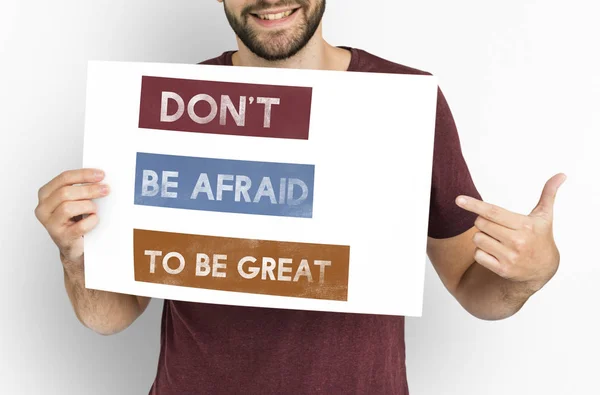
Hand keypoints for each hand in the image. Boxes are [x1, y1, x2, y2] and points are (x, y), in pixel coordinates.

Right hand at [35, 169, 109, 268]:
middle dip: (89, 189)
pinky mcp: (61, 237)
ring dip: (88, 206)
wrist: (74, 246)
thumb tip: (100, 179)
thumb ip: (81, 188)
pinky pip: (79, 226)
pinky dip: (91, 221)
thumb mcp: (75, 200)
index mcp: (46, 194)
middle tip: (106, 189)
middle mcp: (43, 208)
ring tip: (94, 210)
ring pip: (68, 207)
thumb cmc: (75, 220)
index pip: (64, 178)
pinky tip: (94, 220)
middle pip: (66, 192)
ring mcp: (50, 224)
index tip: (101, 175)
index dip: (83, 175)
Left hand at [455, 173, 565, 292]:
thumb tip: (561, 175)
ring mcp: (510, 257)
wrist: (544, 268)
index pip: (493, 212)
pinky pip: (477, 255)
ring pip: (477, 238)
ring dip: (482, 237)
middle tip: (497, 226)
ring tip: (498, 240)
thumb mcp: (544, 216)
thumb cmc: (540, 237)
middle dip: (483, 221)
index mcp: (525, 225)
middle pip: (481, 223)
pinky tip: (495, 252)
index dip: (474, 205)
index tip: (458, 199)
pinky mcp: (503, 270)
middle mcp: (517, 241)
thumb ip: (548, 194)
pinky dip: (481, 252)